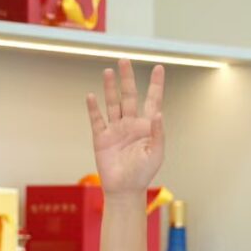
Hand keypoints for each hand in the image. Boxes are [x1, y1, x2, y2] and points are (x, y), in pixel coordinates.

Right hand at [86, 59, 164, 194]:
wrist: (124, 190)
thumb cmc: (143, 173)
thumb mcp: (156, 153)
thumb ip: (158, 133)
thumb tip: (158, 113)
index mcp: (147, 126)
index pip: (152, 100)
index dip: (155, 84)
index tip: (158, 67)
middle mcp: (131, 124)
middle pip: (129, 96)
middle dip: (127, 79)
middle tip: (124, 60)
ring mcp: (116, 129)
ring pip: (113, 103)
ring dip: (111, 88)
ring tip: (109, 72)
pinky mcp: (102, 138)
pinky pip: (97, 120)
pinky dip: (94, 108)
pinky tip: (92, 96)